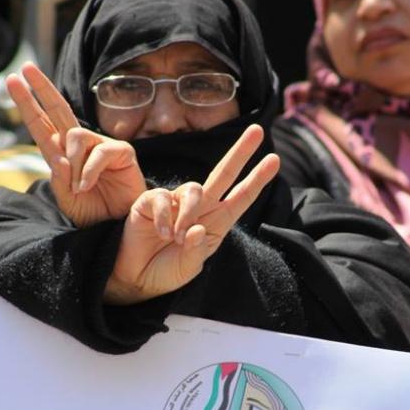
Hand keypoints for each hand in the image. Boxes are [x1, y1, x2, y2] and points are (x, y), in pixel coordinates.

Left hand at [7, 62, 146, 226]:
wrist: (117, 227)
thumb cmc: (92, 212)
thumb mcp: (66, 199)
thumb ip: (59, 178)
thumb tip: (58, 158)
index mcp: (62, 153)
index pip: (41, 123)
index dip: (27, 102)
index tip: (13, 80)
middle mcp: (80, 144)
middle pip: (57, 110)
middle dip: (41, 89)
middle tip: (25, 68)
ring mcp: (101, 145)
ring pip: (75, 135)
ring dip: (72, 163)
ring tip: (78, 188)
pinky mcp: (121, 152)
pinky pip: (99, 151)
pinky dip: (88, 171)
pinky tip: (86, 186)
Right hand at [104, 124, 279, 304]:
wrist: (135, 279)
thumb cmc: (166, 272)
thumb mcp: (188, 268)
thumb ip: (196, 251)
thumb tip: (197, 229)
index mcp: (215, 223)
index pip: (240, 197)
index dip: (257, 180)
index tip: (274, 159)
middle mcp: (198, 209)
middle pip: (223, 174)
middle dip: (241, 153)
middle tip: (257, 130)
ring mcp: (174, 203)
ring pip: (193, 189)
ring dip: (189, 213)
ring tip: (179, 238)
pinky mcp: (149, 202)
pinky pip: (161, 199)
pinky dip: (164, 218)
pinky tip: (162, 234)